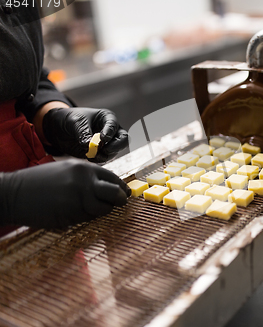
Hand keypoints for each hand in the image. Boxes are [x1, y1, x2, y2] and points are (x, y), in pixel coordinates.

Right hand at [0, 160, 130, 228]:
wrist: (13, 193)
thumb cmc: (38, 182)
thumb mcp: (65, 170)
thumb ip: (86, 176)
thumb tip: (107, 187)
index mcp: (83, 168)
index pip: (113, 178)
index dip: (121, 187)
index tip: (125, 193)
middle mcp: (84, 181)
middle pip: (115, 193)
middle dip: (120, 199)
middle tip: (120, 203)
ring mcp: (78, 199)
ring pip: (104, 209)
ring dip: (102, 211)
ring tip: (91, 209)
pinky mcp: (71, 214)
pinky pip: (88, 218)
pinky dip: (87, 218)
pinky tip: (75, 213)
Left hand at [42, 107, 128, 162]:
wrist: (58, 129)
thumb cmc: (69, 119)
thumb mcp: (75, 122)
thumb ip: (83, 133)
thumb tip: (89, 146)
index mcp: (107, 118)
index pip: (113, 126)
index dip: (109, 132)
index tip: (102, 139)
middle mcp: (110, 131)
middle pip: (122, 140)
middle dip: (115, 146)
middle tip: (105, 150)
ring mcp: (107, 143)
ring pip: (114, 151)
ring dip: (105, 155)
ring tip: (92, 155)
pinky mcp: (100, 153)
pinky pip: (105, 158)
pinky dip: (99, 160)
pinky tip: (89, 158)